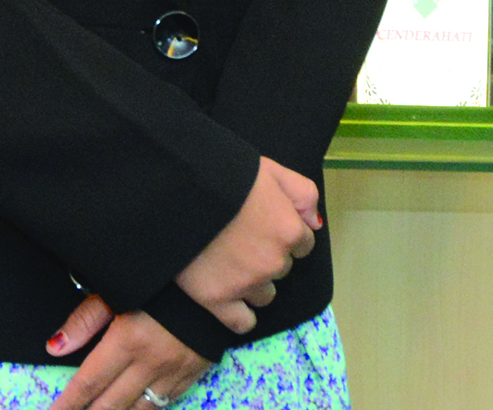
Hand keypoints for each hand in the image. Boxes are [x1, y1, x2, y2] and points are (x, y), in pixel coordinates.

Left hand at [44, 295, 209, 409]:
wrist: (215, 280)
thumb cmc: (162, 278)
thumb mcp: (117, 289)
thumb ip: (85, 320)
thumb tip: (56, 346)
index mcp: (127, 340)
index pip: (88, 382)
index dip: (68, 403)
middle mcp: (148, 364)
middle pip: (111, 405)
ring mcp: (171, 373)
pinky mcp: (190, 375)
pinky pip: (163, 404)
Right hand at [175, 157, 319, 335]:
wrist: (176, 187)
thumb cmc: (224, 172)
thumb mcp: (270, 169)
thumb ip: (302, 192)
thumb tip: (315, 224)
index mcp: (288, 229)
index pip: (303, 244)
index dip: (284, 232)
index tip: (264, 224)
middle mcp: (274, 261)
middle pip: (282, 268)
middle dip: (268, 255)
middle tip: (241, 236)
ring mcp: (247, 284)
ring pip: (265, 294)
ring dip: (254, 282)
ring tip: (228, 260)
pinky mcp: (218, 301)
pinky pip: (242, 322)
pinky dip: (239, 313)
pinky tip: (229, 297)